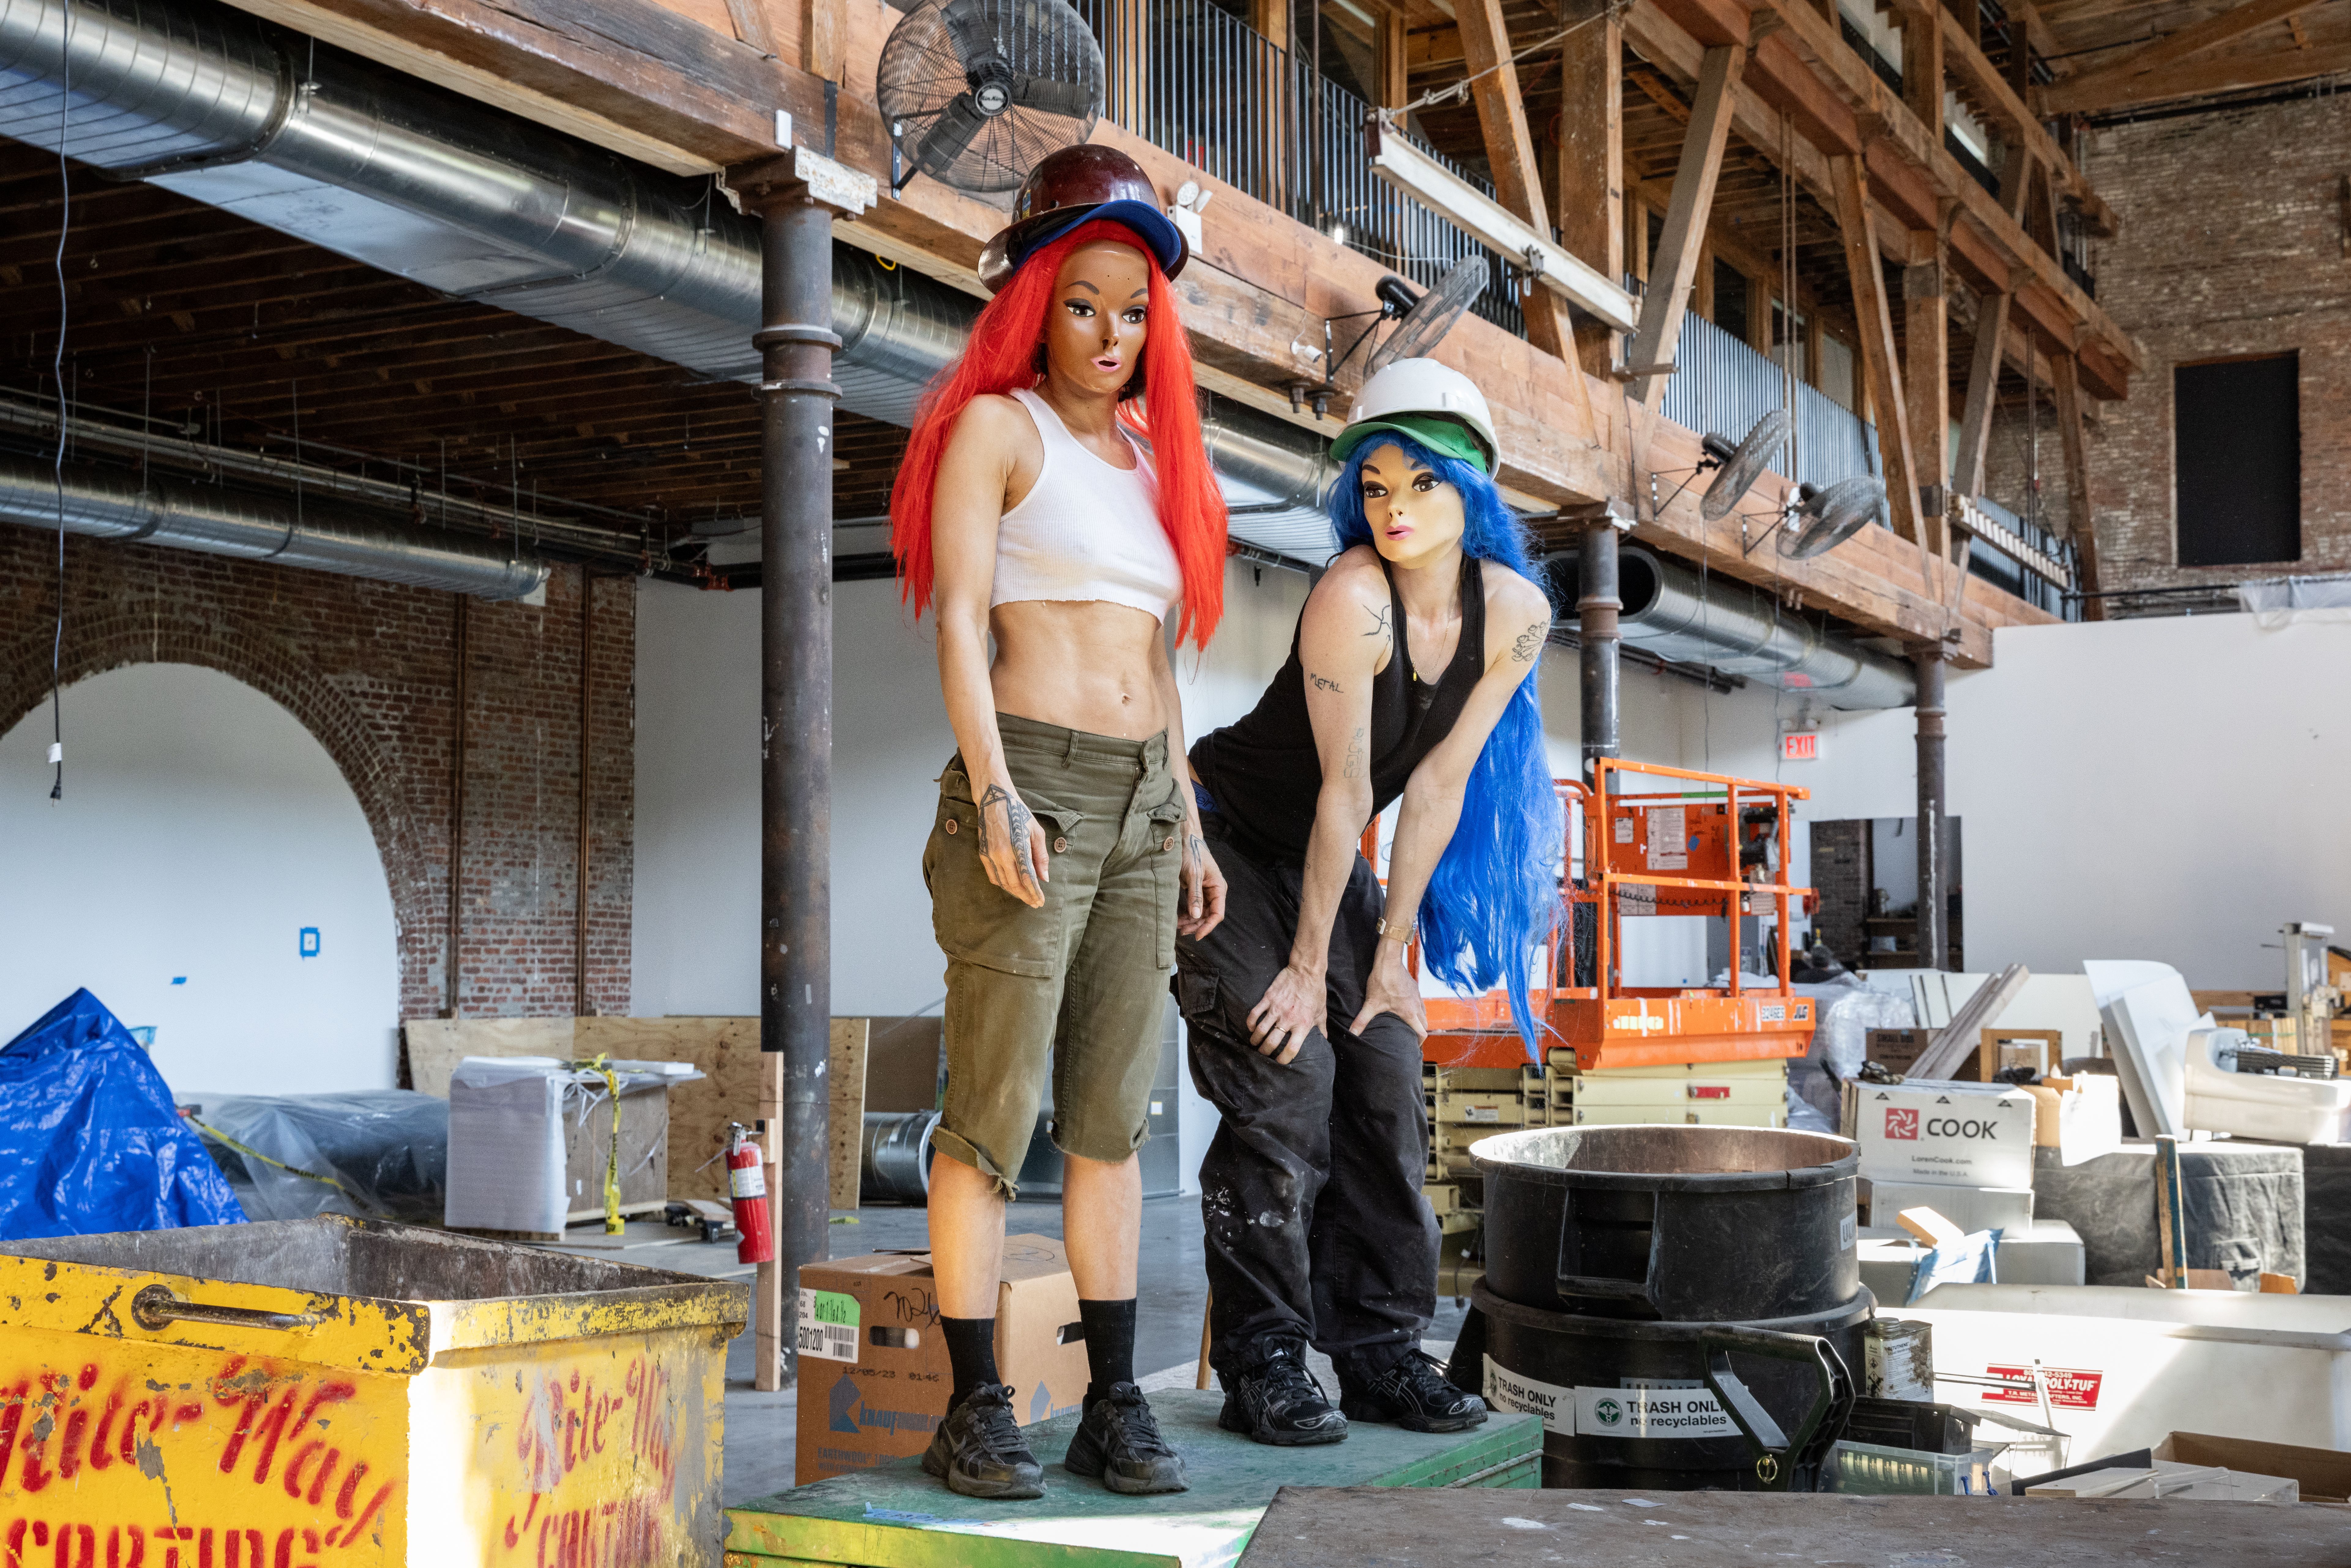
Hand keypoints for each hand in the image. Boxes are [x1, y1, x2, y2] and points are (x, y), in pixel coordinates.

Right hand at [974, 780, 1049, 908]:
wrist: (994, 800)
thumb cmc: (1018, 813)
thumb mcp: (1036, 831)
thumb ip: (1040, 856)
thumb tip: (1044, 877)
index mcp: (1018, 848)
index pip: (1028, 878)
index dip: (1035, 892)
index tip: (1040, 901)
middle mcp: (1003, 854)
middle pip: (1015, 884)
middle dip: (1026, 896)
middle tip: (1034, 903)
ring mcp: (990, 855)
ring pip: (1003, 882)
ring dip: (1015, 892)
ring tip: (1025, 896)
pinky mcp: (983, 853)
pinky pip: (992, 876)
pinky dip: (1002, 884)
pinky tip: (1010, 887)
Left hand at [1178, 829, 1226, 939]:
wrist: (1185, 840)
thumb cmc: (1191, 854)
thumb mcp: (1192, 875)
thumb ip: (1195, 895)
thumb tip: (1195, 916)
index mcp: (1218, 887)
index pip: (1217, 913)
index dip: (1208, 926)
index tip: (1197, 935)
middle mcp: (1214, 891)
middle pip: (1209, 915)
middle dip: (1197, 925)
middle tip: (1182, 932)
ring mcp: (1206, 891)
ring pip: (1201, 912)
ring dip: (1191, 921)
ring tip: (1178, 927)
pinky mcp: (1197, 890)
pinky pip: (1194, 906)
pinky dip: (1188, 913)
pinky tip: (1179, 919)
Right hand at [1246, 962, 1325, 1065]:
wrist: (1306, 971)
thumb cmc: (1316, 992)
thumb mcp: (1322, 1013)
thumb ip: (1321, 1030)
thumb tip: (1324, 1043)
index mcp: (1303, 1024)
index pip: (1292, 1049)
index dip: (1284, 1059)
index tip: (1279, 1061)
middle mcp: (1289, 1019)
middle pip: (1272, 1043)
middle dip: (1265, 1051)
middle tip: (1263, 1053)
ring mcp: (1277, 1008)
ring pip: (1260, 1030)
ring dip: (1255, 1040)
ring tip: (1254, 1043)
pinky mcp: (1268, 998)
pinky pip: (1254, 1014)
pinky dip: (1250, 1023)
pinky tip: (1251, 1028)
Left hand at [1348, 943, 1426, 1042]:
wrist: (1389, 961)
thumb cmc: (1382, 981)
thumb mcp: (1371, 1003)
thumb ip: (1362, 1020)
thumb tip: (1352, 1033)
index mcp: (1409, 1012)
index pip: (1422, 1032)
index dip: (1419, 1041)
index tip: (1413, 1046)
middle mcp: (1417, 1005)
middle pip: (1425, 1023)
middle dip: (1419, 1031)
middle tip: (1410, 1037)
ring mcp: (1417, 995)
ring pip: (1423, 1012)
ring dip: (1419, 1020)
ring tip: (1409, 1025)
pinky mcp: (1415, 988)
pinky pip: (1419, 1002)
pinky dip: (1416, 1008)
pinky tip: (1406, 1007)